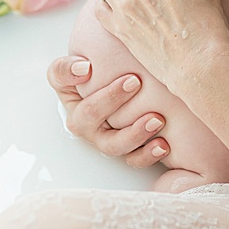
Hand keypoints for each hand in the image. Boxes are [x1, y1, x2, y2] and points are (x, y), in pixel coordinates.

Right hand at [45, 53, 170, 167]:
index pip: (84, 105)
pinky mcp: (127, 150)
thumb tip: (83, 68)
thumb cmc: (88, 78)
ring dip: (136, 135)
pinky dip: (148, 155)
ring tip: (157, 120)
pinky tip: (163, 145)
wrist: (111, 84)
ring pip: (116, 146)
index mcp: (75, 111)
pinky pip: (134, 159)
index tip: (130, 79)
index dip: (106, 95)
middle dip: (116, 104)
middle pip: (97, 124)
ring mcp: (108, 141)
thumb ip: (65, 69)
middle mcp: (89, 129)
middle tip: (137, 84)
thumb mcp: (69, 69)